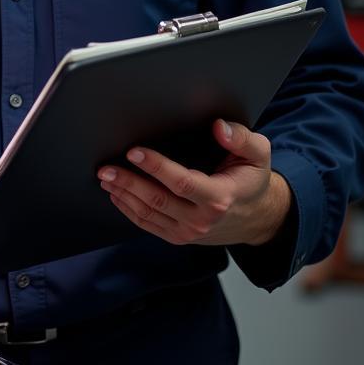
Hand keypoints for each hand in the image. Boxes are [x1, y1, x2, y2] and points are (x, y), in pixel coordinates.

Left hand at [97, 119, 290, 246]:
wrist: (257, 218)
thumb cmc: (252, 180)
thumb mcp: (258, 155)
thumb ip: (241, 138)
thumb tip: (219, 127)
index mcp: (220, 197)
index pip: (181, 182)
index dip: (156, 167)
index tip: (134, 151)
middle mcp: (202, 219)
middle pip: (157, 200)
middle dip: (128, 182)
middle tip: (106, 168)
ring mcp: (189, 232)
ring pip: (148, 214)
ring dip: (123, 195)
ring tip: (105, 178)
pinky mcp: (179, 237)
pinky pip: (148, 225)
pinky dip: (128, 210)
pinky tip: (117, 195)